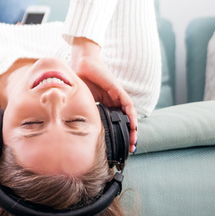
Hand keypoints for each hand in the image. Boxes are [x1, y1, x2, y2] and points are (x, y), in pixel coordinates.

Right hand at [71, 37, 137, 152]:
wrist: (81, 65)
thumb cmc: (81, 81)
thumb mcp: (83, 102)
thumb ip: (85, 113)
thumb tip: (82, 130)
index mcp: (106, 105)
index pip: (116, 122)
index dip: (119, 135)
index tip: (119, 148)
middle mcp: (114, 102)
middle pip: (126, 121)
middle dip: (129, 136)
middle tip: (129, 149)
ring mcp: (118, 96)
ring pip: (130, 116)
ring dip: (133, 130)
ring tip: (133, 142)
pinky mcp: (118, 90)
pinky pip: (129, 106)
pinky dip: (132, 117)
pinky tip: (133, 127)